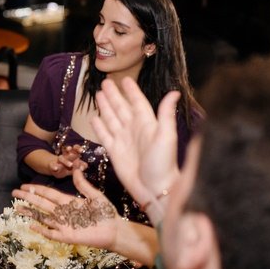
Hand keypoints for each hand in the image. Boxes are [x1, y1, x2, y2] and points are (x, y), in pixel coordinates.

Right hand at [13, 171, 120, 249]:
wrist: (114, 231)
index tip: (24, 185)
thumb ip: (83, 185)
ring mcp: (64, 225)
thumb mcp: (95, 195)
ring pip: (43, 217)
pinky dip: (41, 230)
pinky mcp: (67, 236)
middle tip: (14, 192)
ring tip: (17, 207)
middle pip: (42, 203)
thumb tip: (76, 169)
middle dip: (28, 197)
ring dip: (30, 212)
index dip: (36, 189)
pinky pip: (51, 233)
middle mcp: (63, 212)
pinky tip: (31, 225)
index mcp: (68, 201)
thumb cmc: (106, 213)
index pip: (48, 194)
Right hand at [39, 144, 83, 178]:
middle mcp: (65, 155)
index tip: (81, 151)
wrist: (55, 169)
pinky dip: (54, 166)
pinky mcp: (52, 165)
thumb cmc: (68, 166)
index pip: (75, 148)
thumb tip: (85, 166)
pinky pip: (52, 165)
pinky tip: (56, 168)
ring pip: (61, 158)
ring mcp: (58, 160)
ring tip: (71, 165)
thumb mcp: (76, 166)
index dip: (78, 148)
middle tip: (76, 153)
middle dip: (72, 151)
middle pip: (68, 150)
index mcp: (72, 154)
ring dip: (66, 161)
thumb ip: (82, 165)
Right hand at [92, 78, 181, 214]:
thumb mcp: (166, 135)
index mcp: (147, 124)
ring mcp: (123, 141)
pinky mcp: (114, 152)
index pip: (138, 102)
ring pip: (111, 119)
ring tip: (98, 95)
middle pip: (121, 108)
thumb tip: (174, 93)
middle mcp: (134, 130)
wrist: (154, 188)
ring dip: (105, 107)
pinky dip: (99, 127)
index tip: (125, 80)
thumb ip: (166, 113)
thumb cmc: (164, 163)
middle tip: (106, 83)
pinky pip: (104, 135)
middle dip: (114, 95)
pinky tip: (94, 118)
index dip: (131, 91)